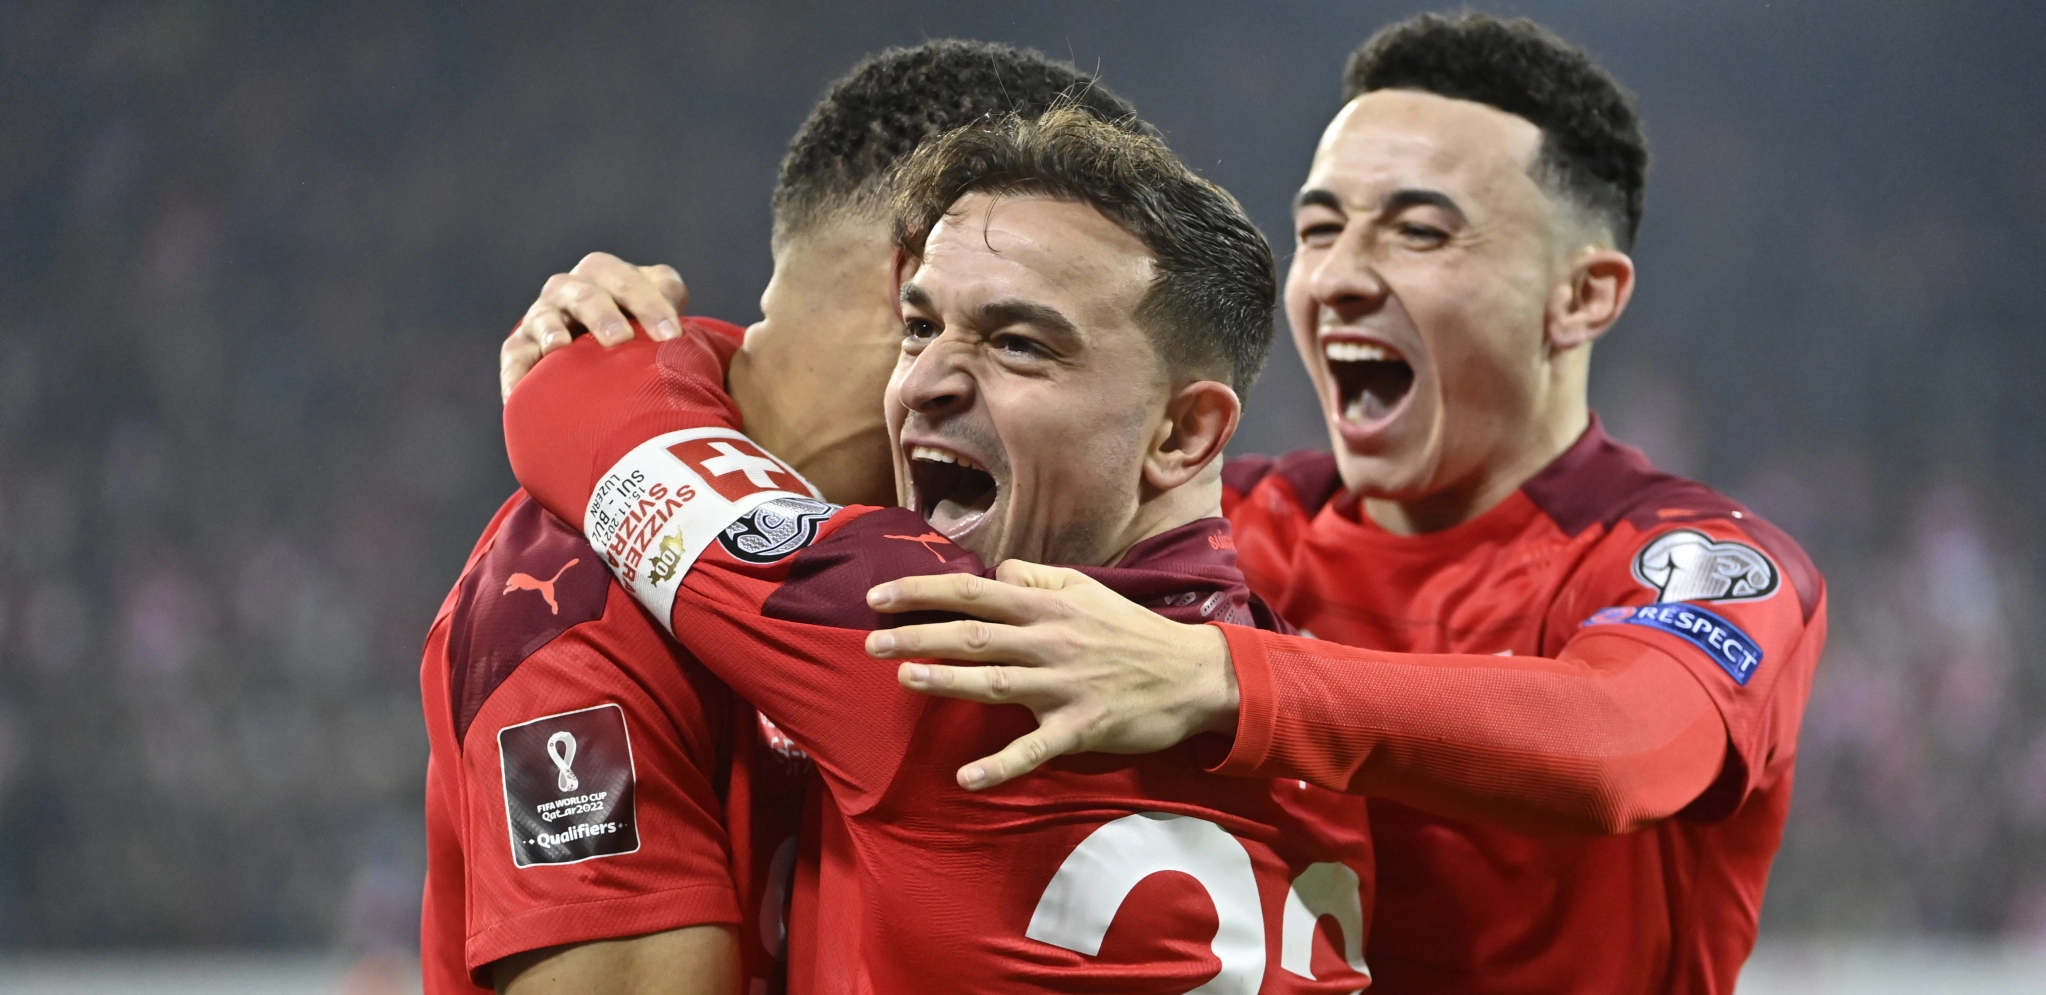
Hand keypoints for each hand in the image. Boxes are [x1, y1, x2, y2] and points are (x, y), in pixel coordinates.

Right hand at [500, 252, 689, 399]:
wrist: (603, 360)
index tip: (673, 336)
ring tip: (561, 348)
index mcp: (608, 276)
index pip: (628, 280)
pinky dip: (517, 371)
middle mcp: (572, 290)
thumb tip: (678, 325)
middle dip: (602, 313)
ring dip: (552, 329)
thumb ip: (669, 305)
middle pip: (585, 292)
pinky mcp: (522, 348)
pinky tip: (519, 390)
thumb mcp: (661, 315)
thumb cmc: (642, 335)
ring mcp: (543, 317)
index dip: (650, 303)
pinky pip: (516, 356)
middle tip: (620, 341)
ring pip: (545, 316)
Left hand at [864, 560, 1239, 790]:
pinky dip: (1000, 766)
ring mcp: (1064, 686)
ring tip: (904, 680)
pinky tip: (966, 779)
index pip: (974, 592)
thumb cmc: (1133, 632)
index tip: (880, 598)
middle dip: (920, 637)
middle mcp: (1051, 641)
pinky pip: (1033, 749)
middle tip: (871, 643)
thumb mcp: (1089, 591)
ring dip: (947, 681)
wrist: (1194, 675)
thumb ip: (1039, 578)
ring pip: (995, 683)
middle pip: (974, 635)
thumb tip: (996, 570)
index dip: (923, 593)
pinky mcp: (1080, 728)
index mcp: (1049, 606)